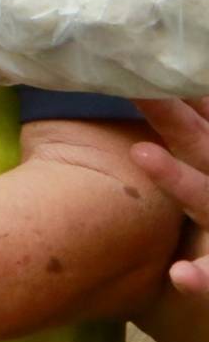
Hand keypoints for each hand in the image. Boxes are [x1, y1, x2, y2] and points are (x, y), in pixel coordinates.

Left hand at [135, 98, 208, 297]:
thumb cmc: (203, 210)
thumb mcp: (197, 167)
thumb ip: (185, 131)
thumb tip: (138, 82)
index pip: (202, 120)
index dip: (181, 95)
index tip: (145, 64)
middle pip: (204, 147)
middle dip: (175, 120)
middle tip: (138, 90)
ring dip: (181, 180)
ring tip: (141, 152)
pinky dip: (202, 277)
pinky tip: (180, 276)